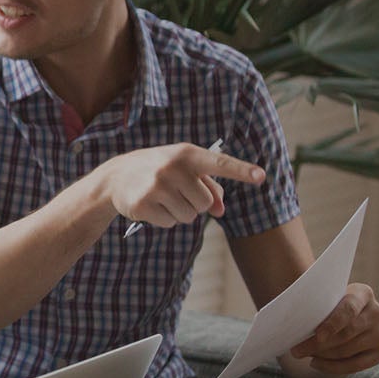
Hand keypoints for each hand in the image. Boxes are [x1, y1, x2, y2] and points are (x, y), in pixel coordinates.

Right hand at [99, 142, 264, 228]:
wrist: (117, 176)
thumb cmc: (160, 171)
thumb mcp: (185, 170)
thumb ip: (210, 187)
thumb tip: (221, 211)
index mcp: (188, 154)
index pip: (220, 163)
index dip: (242, 171)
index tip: (261, 176)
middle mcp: (173, 168)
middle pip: (205, 203)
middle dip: (195, 203)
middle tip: (176, 192)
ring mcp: (157, 186)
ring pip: (190, 216)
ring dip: (180, 212)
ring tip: (163, 198)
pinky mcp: (144, 204)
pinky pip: (170, 223)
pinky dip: (164, 219)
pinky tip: (152, 206)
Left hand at [289, 283, 378, 376]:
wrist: (346, 316)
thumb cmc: (329, 306)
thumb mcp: (326, 299)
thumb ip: (317, 306)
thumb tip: (293, 320)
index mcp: (363, 293)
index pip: (349, 309)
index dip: (333, 324)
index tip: (318, 335)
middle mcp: (377, 312)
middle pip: (346, 333)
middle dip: (318, 344)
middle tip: (296, 350)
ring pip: (347, 350)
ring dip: (322, 355)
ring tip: (304, 353)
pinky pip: (355, 366)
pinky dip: (332, 367)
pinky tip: (315, 363)